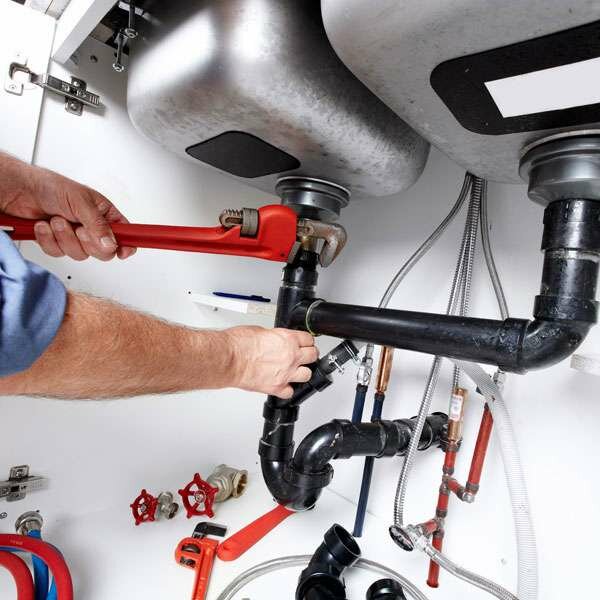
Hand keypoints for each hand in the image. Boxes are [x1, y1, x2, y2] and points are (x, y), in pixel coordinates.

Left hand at [0, 153, 134, 260]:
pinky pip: (58, 253)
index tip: (123, 252)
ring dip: (64, 237)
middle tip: (79, 228)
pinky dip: (49, 239)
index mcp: (105, 214)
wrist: (21, 190)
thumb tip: (111, 244)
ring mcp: (75, 237)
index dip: (126, 245)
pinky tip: (45, 225)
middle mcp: (93, 228)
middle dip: (87, 242)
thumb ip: (98, 225)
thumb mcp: (81, 202)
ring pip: (79, 254)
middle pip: (103, 252)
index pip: (125, 234)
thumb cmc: (52, 187)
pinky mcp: (57, 243)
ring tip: (56, 220)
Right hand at [226, 327, 318, 397]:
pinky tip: (282, 385)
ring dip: (302, 373)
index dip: (306, 341)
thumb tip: (274, 340)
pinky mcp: (276, 387)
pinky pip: (290, 392)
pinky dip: (287, 390)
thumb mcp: (260, 331)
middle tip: (303, 356)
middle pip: (313, 356)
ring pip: (307, 375)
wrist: (229, 359)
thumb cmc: (239, 344)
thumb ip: (273, 337)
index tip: (304, 343)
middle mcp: (290, 356)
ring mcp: (285, 373)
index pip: (308, 339)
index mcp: (288, 339)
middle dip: (309, 355)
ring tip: (295, 371)